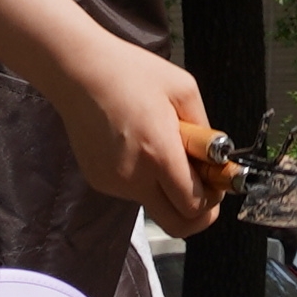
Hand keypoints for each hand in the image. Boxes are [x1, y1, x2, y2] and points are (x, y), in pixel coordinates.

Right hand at [56, 31, 225, 232]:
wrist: (79, 71)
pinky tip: (138, 146)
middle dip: (197, 214)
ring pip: (155, 205)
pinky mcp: (99, 181)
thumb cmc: (131, 73)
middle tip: (203, 190)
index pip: (194, 206)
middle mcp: (134, 177)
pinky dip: (145, 178)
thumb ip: (206, 131)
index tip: (215, 182)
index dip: (212, 199)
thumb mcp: (184, 91)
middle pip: (176, 225)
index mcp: (159, 154)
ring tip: (161, 148)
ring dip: (167, 188)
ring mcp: (113, 183)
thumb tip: (217, 160)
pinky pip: (133, 191)